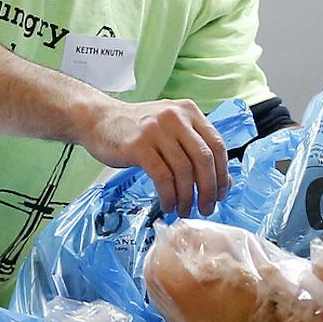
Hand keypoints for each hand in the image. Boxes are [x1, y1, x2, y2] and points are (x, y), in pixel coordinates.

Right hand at [75, 96, 230, 218]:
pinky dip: (169, 196)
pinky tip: (167, 205)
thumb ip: (194, 148)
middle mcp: (175, 117)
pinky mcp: (139, 146)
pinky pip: (163, 177)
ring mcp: (156, 130)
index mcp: (188, 111)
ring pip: (184, 171)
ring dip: (187, 197)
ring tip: (184, 210)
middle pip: (204, 159)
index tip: (221, 194)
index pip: (217, 144)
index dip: (222, 173)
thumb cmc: (137, 129)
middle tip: (206, 208)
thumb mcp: (170, 130)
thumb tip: (223, 180)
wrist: (99, 119)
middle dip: (209, 189)